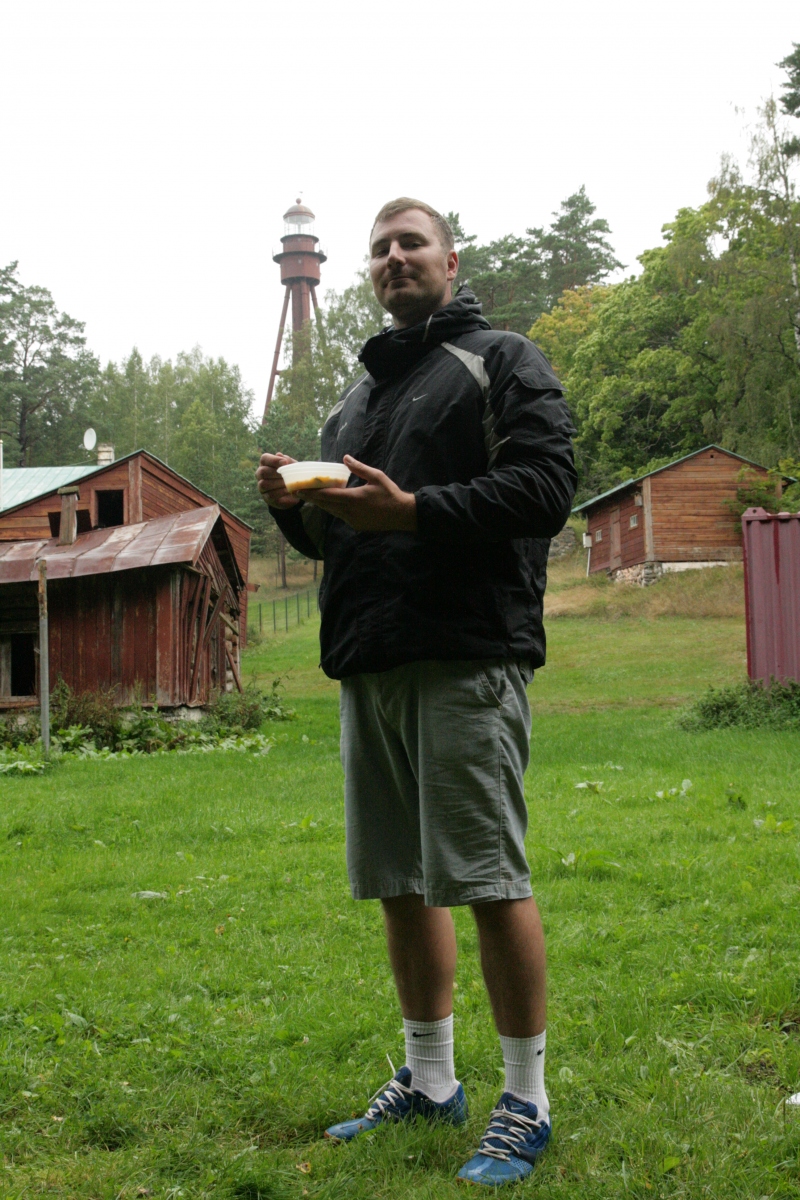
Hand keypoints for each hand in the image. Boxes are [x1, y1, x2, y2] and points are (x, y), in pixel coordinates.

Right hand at [256, 452, 299, 508]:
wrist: (295, 490)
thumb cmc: (291, 474)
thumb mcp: (292, 466)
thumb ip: (287, 460)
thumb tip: (279, 455)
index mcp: (266, 463)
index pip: (264, 458)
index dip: (274, 460)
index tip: (284, 462)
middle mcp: (260, 474)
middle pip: (262, 472)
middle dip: (275, 473)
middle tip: (286, 475)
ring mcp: (262, 486)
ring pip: (264, 484)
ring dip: (277, 483)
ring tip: (287, 483)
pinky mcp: (266, 497)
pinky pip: (270, 495)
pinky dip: (280, 492)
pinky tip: (287, 490)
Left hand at [300, 455, 416, 531]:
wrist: (401, 514)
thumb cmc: (389, 493)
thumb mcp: (376, 476)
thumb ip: (359, 467)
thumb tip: (345, 457)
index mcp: (354, 498)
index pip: (327, 496)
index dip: (312, 493)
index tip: (300, 490)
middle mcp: (350, 511)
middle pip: (326, 505)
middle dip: (312, 499)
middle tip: (299, 492)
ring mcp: (352, 520)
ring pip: (332, 512)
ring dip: (322, 504)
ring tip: (311, 497)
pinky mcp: (356, 526)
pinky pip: (340, 516)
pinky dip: (333, 509)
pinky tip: (330, 504)